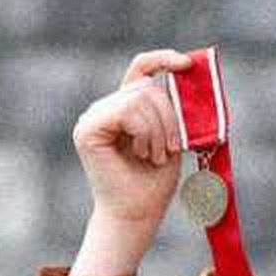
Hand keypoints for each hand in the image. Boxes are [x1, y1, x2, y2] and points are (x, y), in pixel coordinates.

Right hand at [72, 48, 192, 234]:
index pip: (141, 70)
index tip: (188, 64)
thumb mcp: (172, 140)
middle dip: (169, 117)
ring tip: (156, 157)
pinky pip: (127, 111)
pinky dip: (145, 132)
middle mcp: (105, 108)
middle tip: (171, 149)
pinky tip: (145, 154)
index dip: (163, 60)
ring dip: (159, 130)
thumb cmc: (154, 183)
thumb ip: (173, 111)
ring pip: (140, 98)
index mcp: (125, 108)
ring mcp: (93, 117)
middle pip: (146, 87)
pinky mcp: (88, 130)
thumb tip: (188, 78)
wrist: (137, 215)